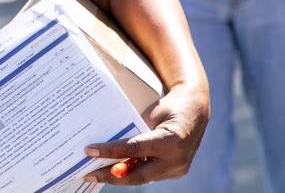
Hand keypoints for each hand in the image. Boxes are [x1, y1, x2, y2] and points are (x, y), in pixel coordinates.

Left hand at [82, 81, 209, 185]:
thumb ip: (135, 131)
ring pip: (142, 177)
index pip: (134, 149)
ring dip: (119, 176)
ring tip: (96, 173)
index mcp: (171, 140)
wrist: (195, 110)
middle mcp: (176, 159)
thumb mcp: (151, 113)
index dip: (110, 151)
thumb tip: (108, 144)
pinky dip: (132, 172)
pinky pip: (150, 175)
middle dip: (110, 176)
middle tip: (88, 174)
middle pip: (138, 174)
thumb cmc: (170, 106)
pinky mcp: (176, 173)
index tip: (90, 151)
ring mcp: (178, 169)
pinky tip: (115, 171)